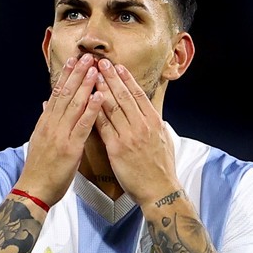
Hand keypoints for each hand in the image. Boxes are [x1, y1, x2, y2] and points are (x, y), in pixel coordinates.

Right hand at [18, 54, 104, 206]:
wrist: (33, 189)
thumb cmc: (40, 169)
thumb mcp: (39, 141)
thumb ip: (46, 122)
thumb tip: (47, 105)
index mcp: (45, 123)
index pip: (56, 94)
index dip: (66, 76)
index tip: (73, 61)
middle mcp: (52, 124)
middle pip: (65, 94)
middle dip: (77, 74)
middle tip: (87, 57)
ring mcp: (60, 135)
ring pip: (74, 105)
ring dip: (86, 85)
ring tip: (95, 69)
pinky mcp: (70, 147)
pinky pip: (83, 125)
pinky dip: (92, 110)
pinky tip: (100, 97)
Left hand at [93, 59, 179, 205]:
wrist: (159, 190)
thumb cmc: (162, 168)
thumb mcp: (165, 142)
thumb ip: (158, 127)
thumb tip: (156, 119)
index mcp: (154, 122)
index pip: (138, 94)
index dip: (127, 79)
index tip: (118, 66)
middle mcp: (142, 125)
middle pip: (124, 96)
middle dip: (111, 77)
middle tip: (100, 62)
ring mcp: (129, 136)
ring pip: (112, 107)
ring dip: (101, 89)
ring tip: (92, 75)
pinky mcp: (117, 148)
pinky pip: (103, 126)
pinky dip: (95, 112)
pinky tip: (87, 102)